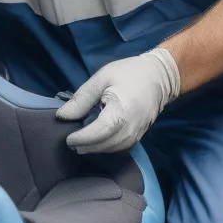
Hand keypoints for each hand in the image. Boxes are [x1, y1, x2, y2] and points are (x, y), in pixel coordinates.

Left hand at [57, 48, 180, 153]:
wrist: (160, 76)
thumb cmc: (128, 73)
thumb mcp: (101, 78)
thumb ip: (82, 99)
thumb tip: (62, 116)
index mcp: (121, 111)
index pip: (99, 132)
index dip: (82, 138)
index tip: (67, 138)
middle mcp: (131, 127)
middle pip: (105, 144)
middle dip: (86, 146)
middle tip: (70, 142)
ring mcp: (137, 133)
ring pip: (113, 149)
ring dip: (95, 148)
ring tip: (80, 143)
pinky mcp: (139, 135)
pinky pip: (121, 147)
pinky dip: (107, 147)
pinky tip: (96, 142)